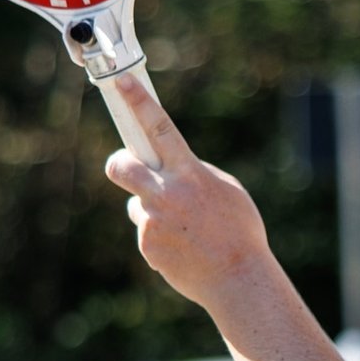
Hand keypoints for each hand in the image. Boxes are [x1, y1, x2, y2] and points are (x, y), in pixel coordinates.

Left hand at [103, 75, 269, 307]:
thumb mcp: (225, 190)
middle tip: (129, 169)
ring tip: (185, 229)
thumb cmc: (239, 231)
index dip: (139, 102)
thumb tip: (169, 168)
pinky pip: (147, 232)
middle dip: (120, 164)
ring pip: (138, 204)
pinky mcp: (147, 245)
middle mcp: (167, 193)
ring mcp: (154, 220)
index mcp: (190, 173)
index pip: (159, 129)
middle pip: (121, 166)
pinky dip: (160, 237)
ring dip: (153, 211)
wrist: (237, 279)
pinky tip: (184, 248)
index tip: (122, 82)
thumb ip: (194, 173)